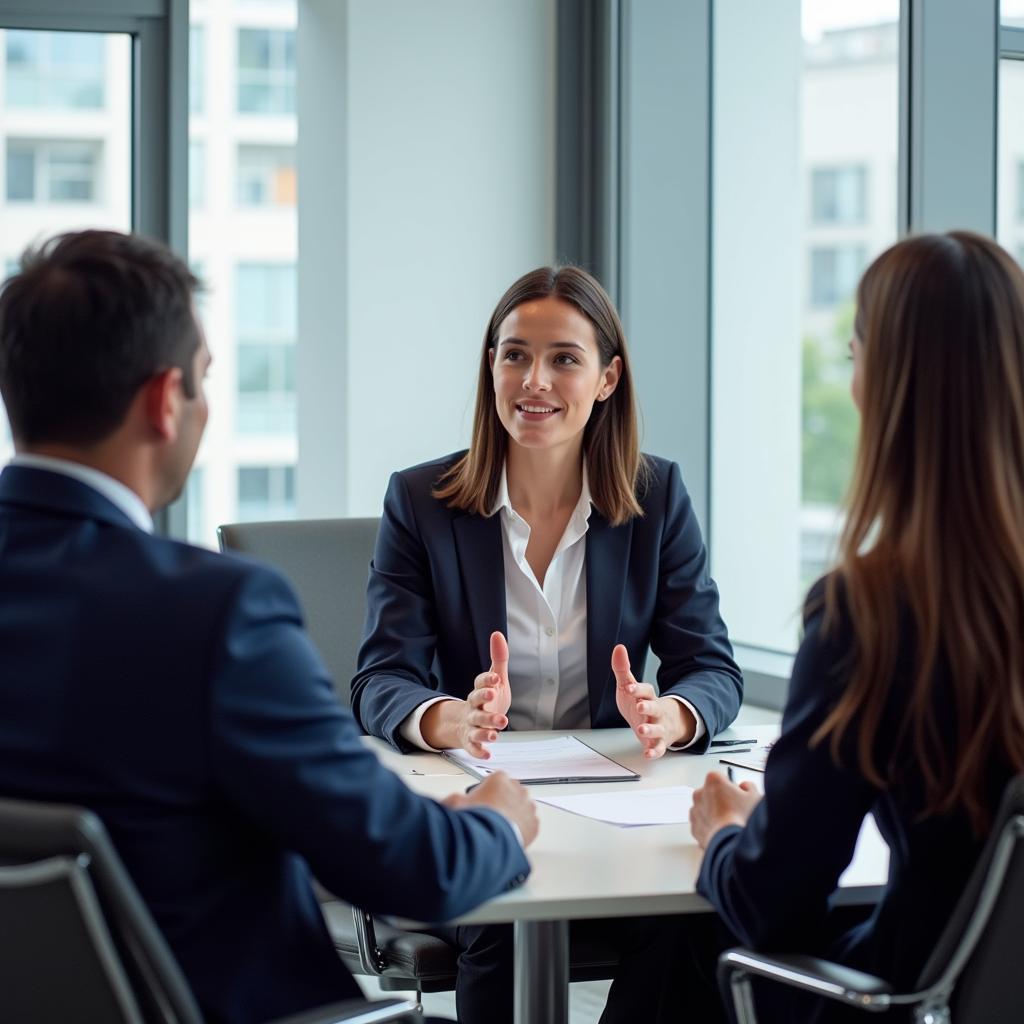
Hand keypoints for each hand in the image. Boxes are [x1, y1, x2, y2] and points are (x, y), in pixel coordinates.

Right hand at [422, 631, 511, 757]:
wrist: (470, 722)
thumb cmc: (487, 700)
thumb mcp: (495, 679)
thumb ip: (498, 658)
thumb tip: (497, 634)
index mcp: (479, 692)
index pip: (480, 684)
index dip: (486, 681)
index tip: (495, 678)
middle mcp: (474, 708)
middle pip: (477, 706)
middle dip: (485, 703)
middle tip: (492, 699)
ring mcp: (472, 725)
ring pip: (477, 727)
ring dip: (485, 729)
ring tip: (496, 732)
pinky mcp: (472, 740)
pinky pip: (474, 746)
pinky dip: (479, 751)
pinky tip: (487, 753)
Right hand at [443, 771, 538, 846]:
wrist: (491, 840)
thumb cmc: (476, 819)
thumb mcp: (456, 803)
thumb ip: (455, 799)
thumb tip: (452, 801)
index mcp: (500, 779)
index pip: (496, 779)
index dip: (487, 790)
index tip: (481, 800)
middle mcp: (517, 789)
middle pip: (510, 791)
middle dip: (502, 800)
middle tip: (490, 814)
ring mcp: (527, 806)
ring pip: (522, 806)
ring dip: (513, 813)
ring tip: (500, 826)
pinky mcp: (534, 823)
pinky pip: (528, 823)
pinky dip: (521, 827)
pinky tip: (510, 834)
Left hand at [611, 644, 694, 758]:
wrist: (660, 721)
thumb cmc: (641, 703)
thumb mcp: (629, 686)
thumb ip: (623, 669)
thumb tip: (618, 648)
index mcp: (648, 696)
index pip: (646, 690)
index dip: (638, 689)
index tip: (629, 687)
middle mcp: (656, 711)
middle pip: (655, 707)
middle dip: (648, 706)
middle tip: (640, 706)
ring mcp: (659, 726)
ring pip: (658, 728)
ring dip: (651, 729)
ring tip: (642, 730)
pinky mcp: (659, 742)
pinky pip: (659, 748)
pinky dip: (655, 752)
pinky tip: (648, 754)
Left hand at [690, 771, 760, 848]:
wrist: (731, 844)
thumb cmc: (742, 820)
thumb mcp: (755, 797)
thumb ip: (749, 787)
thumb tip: (745, 787)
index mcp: (713, 781)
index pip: (722, 778)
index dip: (732, 788)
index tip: (739, 795)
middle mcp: (700, 793)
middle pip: (712, 793)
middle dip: (722, 800)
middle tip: (737, 811)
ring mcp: (695, 811)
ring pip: (706, 809)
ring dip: (715, 814)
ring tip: (731, 824)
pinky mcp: (694, 828)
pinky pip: (703, 824)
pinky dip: (711, 827)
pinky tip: (723, 833)